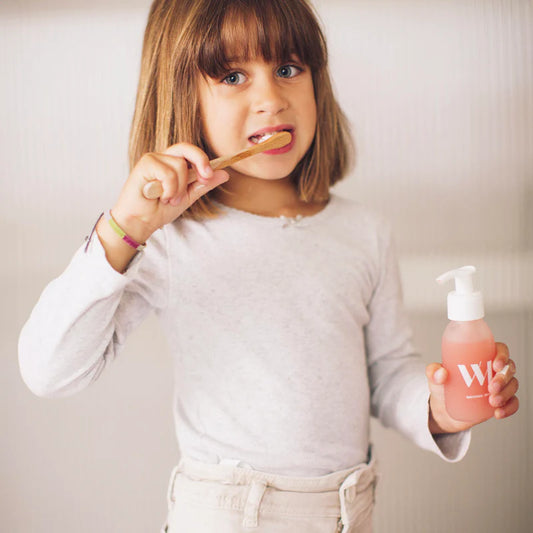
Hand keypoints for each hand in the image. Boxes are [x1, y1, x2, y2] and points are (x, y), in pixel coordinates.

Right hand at [111, 143, 228, 242]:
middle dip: (200, 161)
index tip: (209, 176)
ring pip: (179, 165)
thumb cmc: (159, 210)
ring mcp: (153, 159)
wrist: (140, 222)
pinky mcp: (145, 164)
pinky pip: (168, 173)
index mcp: (173, 164)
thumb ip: (203, 185)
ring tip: (168, 200)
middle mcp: (163, 158)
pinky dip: (169, 189)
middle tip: (204, 178)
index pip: (191, 153)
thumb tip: (224, 173)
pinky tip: (160, 197)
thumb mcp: (187, 197)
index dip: (203, 161)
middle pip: (186, 148)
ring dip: (179, 189)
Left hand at [426, 342, 518, 433]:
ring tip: (492, 402)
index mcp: (480, 356)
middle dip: (503, 378)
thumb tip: (441, 373)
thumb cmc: (442, 387)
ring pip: (512, 385)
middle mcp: (492, 370)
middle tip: (491, 388)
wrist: (444, 410)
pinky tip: (498, 412)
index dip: (502, 355)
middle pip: (509, 368)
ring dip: (506, 393)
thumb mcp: (434, 377)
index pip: (499, 349)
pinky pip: (513, 403)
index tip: (496, 365)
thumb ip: (433, 372)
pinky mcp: (500, 401)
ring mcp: (498, 386)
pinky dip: (509, 408)